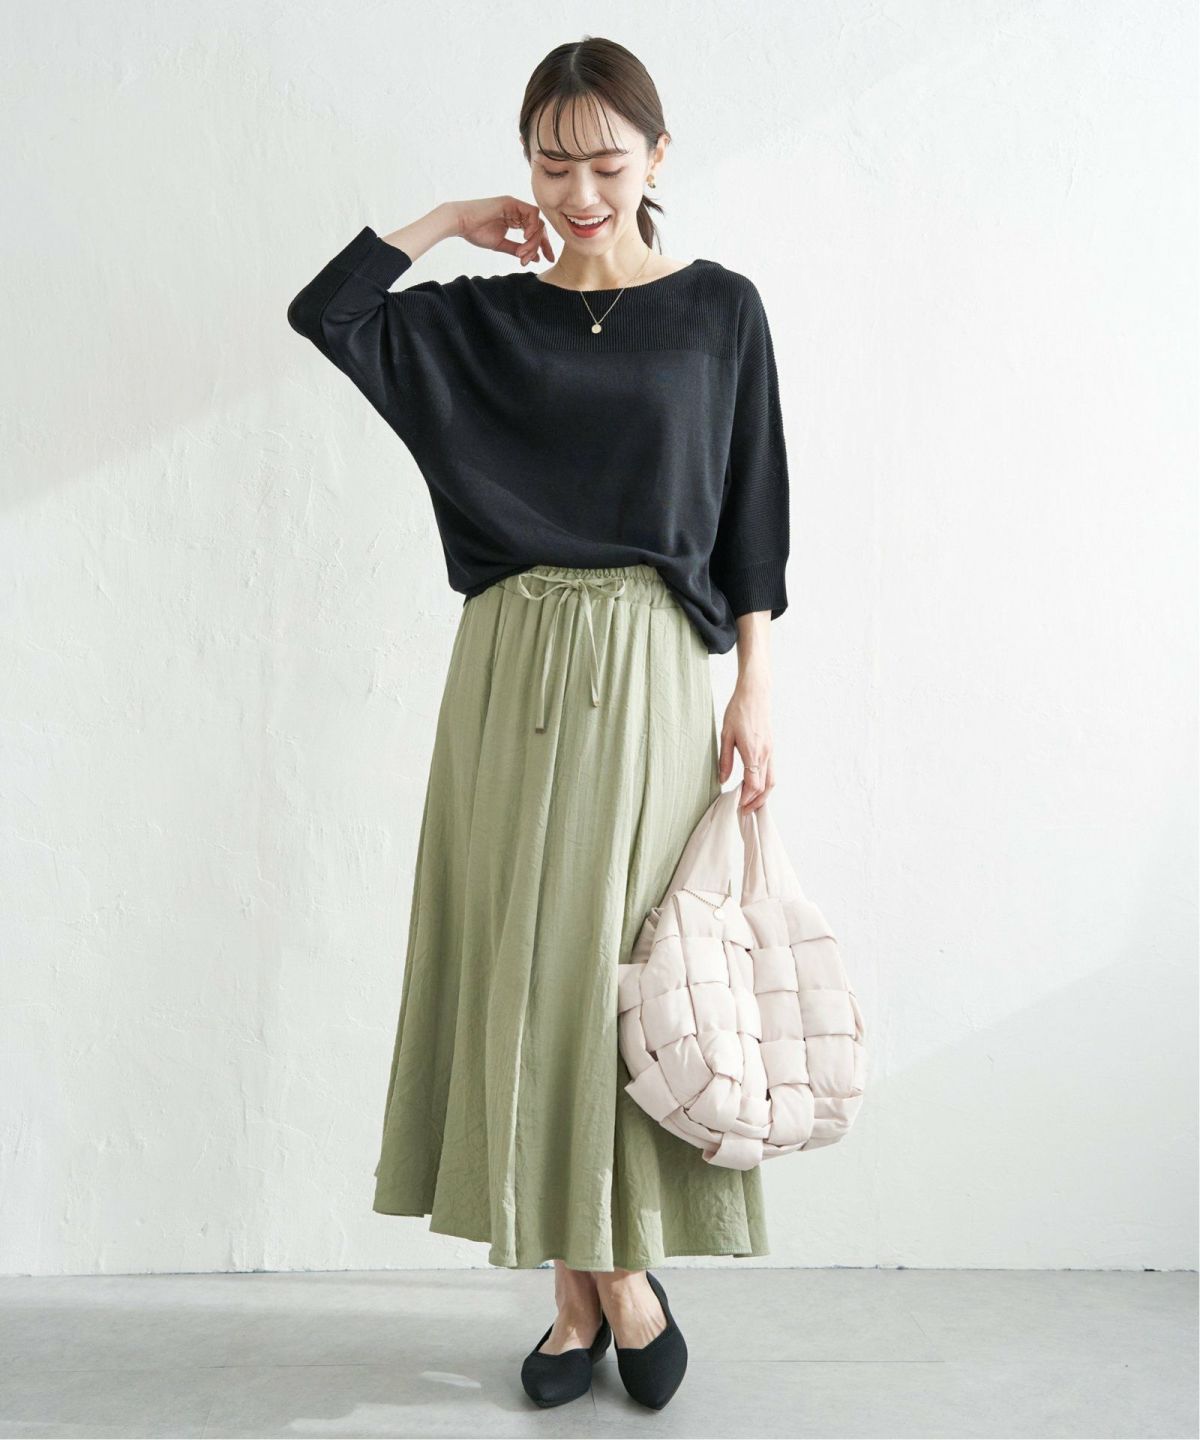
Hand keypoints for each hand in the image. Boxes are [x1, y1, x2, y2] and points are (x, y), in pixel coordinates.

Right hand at [448, 196, 554, 265]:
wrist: (461, 223)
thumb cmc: (476, 233)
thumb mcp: (501, 245)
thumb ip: (517, 249)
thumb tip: (535, 258)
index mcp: (514, 219)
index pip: (535, 231)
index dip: (543, 245)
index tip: (546, 260)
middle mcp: (517, 211)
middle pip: (539, 227)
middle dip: (543, 244)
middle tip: (541, 259)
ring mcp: (515, 205)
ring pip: (536, 222)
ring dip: (533, 241)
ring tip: (522, 254)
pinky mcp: (511, 202)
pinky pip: (532, 213)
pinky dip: (532, 227)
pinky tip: (524, 238)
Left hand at [718, 677, 774, 812]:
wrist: (755, 693)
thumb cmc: (738, 711)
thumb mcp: (725, 735)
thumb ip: (725, 760)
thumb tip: (722, 779)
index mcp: (753, 752)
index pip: (754, 784)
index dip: (746, 798)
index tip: (737, 806)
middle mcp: (765, 754)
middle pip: (765, 787)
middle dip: (756, 802)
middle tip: (744, 812)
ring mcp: (770, 751)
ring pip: (771, 781)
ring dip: (763, 795)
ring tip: (751, 803)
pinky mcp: (771, 747)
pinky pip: (771, 771)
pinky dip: (765, 784)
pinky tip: (755, 787)